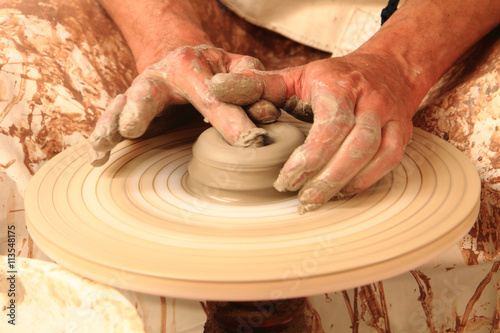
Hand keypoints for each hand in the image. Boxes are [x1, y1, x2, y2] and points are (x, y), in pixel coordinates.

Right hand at [89, 45, 280, 165]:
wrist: (180, 59)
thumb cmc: (215, 69)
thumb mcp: (238, 66)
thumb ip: (253, 83)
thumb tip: (264, 112)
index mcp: (190, 64)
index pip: (213, 96)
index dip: (231, 120)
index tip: (249, 142)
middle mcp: (159, 76)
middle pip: (149, 92)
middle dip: (140, 109)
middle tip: (133, 127)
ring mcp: (140, 92)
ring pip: (122, 104)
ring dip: (113, 124)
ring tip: (105, 143)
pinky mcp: (129, 109)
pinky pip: (112, 120)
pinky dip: (103, 136)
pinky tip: (97, 156)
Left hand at [210, 52, 415, 212]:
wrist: (387, 69)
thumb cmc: (334, 79)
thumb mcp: (296, 75)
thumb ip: (259, 86)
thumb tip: (217, 89)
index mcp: (339, 87)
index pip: (329, 125)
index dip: (309, 158)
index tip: (284, 181)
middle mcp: (370, 101)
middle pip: (355, 145)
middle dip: (327, 177)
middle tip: (301, 201)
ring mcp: (391, 118)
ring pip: (375, 155)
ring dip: (346, 183)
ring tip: (317, 202)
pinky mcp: (402, 133)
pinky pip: (389, 162)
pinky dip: (367, 180)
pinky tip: (343, 193)